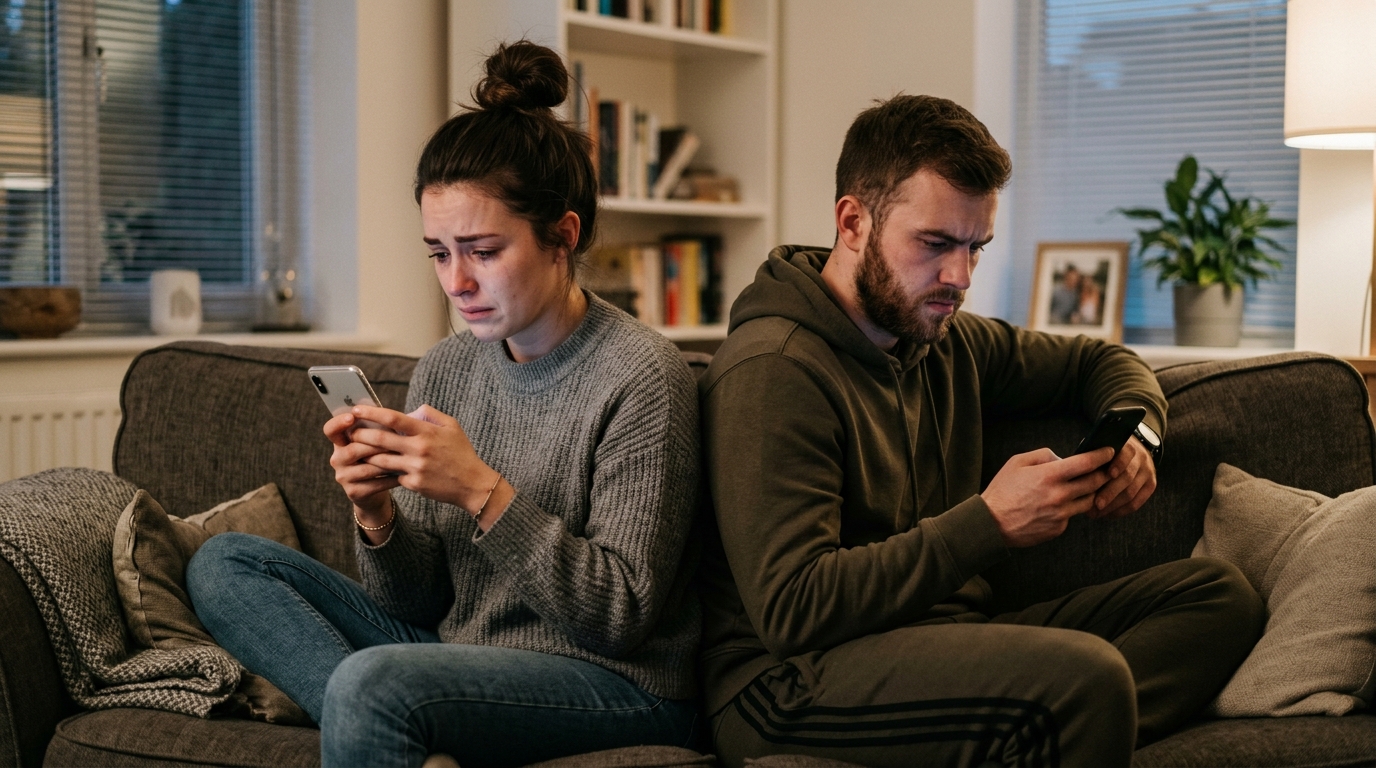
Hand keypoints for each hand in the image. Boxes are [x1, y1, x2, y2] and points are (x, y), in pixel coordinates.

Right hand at [324, 411, 400, 515]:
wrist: (375, 490)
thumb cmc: (378, 457)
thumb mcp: (374, 441)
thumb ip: (375, 428)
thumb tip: (389, 414)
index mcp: (340, 442)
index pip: (330, 429)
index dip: (339, 422)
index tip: (352, 417)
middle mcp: (337, 459)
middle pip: (353, 449)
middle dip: (376, 444)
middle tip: (396, 441)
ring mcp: (343, 477)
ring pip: (366, 468)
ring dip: (386, 462)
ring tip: (403, 457)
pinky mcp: (354, 492)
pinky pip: (375, 484)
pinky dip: (391, 478)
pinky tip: (404, 474)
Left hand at [345, 404, 514, 530]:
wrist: (472, 484)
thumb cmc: (462, 453)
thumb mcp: (452, 427)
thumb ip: (431, 415)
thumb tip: (411, 410)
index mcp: (427, 432)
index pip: (393, 418)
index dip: (372, 413)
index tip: (357, 409)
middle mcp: (419, 449)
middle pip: (380, 439)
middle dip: (361, 434)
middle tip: (351, 432)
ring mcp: (416, 468)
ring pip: (381, 460)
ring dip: (367, 455)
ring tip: (357, 450)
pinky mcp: (414, 484)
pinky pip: (393, 476)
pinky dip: (384, 472)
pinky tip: (375, 470)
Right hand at [981, 447, 1114, 547]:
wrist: (991, 523)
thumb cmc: (1002, 490)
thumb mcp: (1017, 462)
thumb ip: (1043, 455)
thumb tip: (1063, 458)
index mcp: (1049, 475)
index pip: (1086, 463)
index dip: (1102, 455)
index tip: (1109, 451)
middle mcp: (1059, 495)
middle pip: (1095, 483)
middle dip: (1104, 474)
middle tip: (1105, 469)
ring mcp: (1060, 514)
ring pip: (1088, 501)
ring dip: (1090, 493)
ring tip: (1083, 487)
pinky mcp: (1058, 529)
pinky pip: (1072, 516)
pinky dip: (1070, 508)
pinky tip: (1059, 505)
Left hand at [1088, 437, 1156, 519]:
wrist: (1132, 451)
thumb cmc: (1106, 452)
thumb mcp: (1101, 447)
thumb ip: (1094, 457)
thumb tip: (1078, 472)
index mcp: (1127, 445)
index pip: (1126, 453)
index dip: (1119, 464)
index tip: (1109, 474)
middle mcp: (1141, 458)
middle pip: (1127, 477)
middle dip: (1110, 493)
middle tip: (1095, 505)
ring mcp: (1148, 472)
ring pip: (1131, 493)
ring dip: (1112, 506)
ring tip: (1096, 513)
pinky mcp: (1150, 485)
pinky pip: (1136, 502)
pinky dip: (1121, 511)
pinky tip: (1107, 515)